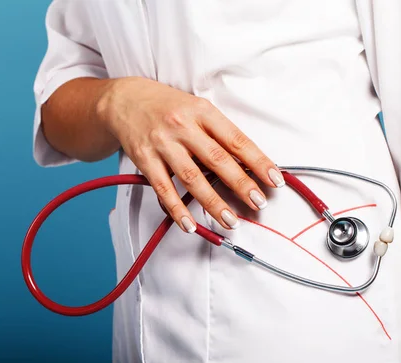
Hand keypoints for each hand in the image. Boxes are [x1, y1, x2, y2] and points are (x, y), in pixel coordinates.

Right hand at [96, 77, 284, 231]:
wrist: (126, 100)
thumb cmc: (169, 107)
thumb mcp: (197, 108)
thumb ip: (218, 134)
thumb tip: (247, 165)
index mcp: (202, 111)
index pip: (236, 139)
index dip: (258, 161)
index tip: (275, 180)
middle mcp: (183, 126)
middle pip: (217, 159)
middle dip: (241, 184)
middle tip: (258, 203)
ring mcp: (162, 143)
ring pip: (192, 177)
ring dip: (213, 202)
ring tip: (230, 220)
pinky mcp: (144, 159)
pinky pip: (163, 188)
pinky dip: (177, 209)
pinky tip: (190, 224)